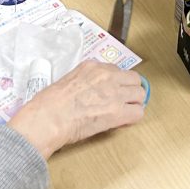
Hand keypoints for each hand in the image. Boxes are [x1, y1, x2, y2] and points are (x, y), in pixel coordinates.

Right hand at [7, 61, 145, 158]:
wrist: (49, 117)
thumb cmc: (50, 103)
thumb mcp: (67, 80)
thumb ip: (84, 81)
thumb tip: (90, 93)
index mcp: (92, 66)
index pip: (115, 70)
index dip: (116, 82)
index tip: (112, 91)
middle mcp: (106, 75)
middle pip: (133, 79)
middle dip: (130, 90)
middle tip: (123, 101)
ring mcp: (114, 92)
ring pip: (140, 94)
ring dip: (134, 103)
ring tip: (125, 112)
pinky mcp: (117, 111)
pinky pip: (138, 113)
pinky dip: (132, 118)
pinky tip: (122, 122)